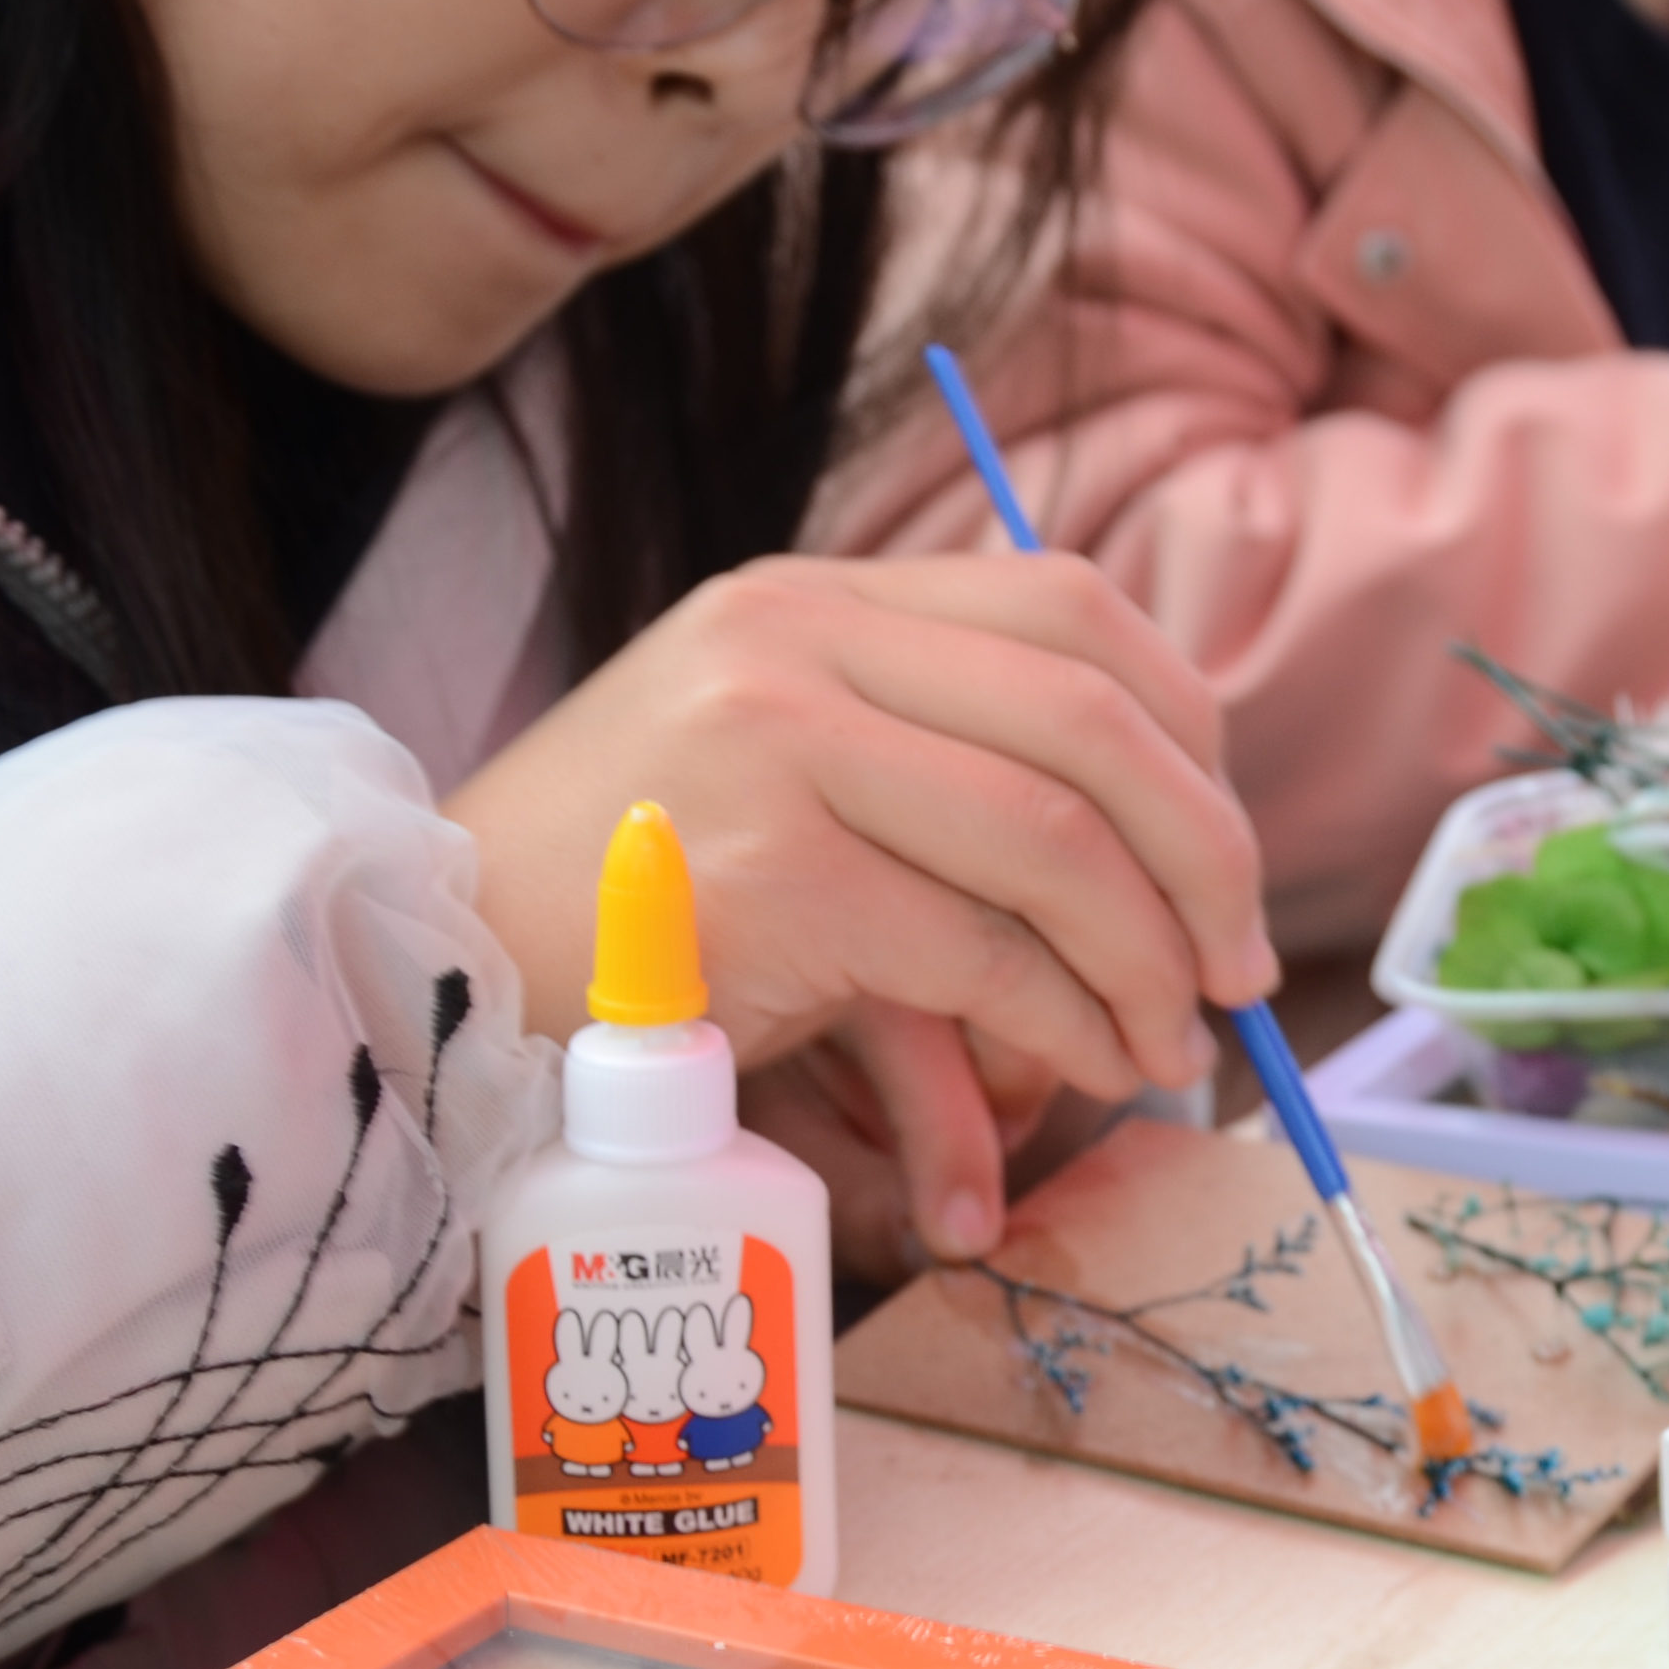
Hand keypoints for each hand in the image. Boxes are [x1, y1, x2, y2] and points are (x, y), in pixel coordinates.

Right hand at [442, 553, 1274, 1260]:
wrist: (424, 979)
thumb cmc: (614, 910)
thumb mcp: (766, 775)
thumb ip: (923, 763)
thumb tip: (1167, 853)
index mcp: (812, 598)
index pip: (1071, 610)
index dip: (1187, 734)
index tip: (1226, 852)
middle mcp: (797, 639)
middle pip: (1093, 716)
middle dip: (1207, 852)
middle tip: (1244, 965)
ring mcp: (778, 744)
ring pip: (1055, 837)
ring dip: (1147, 958)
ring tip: (1172, 1042)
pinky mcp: (770, 871)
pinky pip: (983, 950)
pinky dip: (1065, 1022)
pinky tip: (1086, 1070)